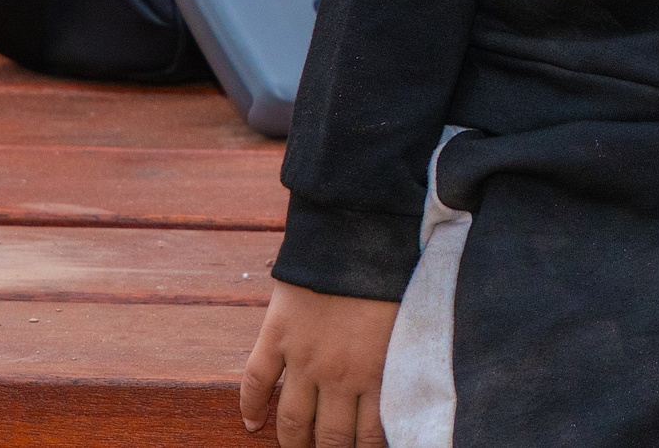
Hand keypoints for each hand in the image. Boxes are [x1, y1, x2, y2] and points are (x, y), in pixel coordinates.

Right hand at [241, 279, 397, 446]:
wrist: (361, 232)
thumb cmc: (396, 272)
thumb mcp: (408, 323)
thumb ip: (399, 359)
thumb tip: (399, 387)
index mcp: (378, 371)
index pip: (370, 435)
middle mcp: (340, 374)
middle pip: (330, 437)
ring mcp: (304, 357)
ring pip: (293, 419)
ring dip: (293, 442)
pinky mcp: (277, 335)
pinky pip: (257, 381)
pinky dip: (250, 407)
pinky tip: (251, 423)